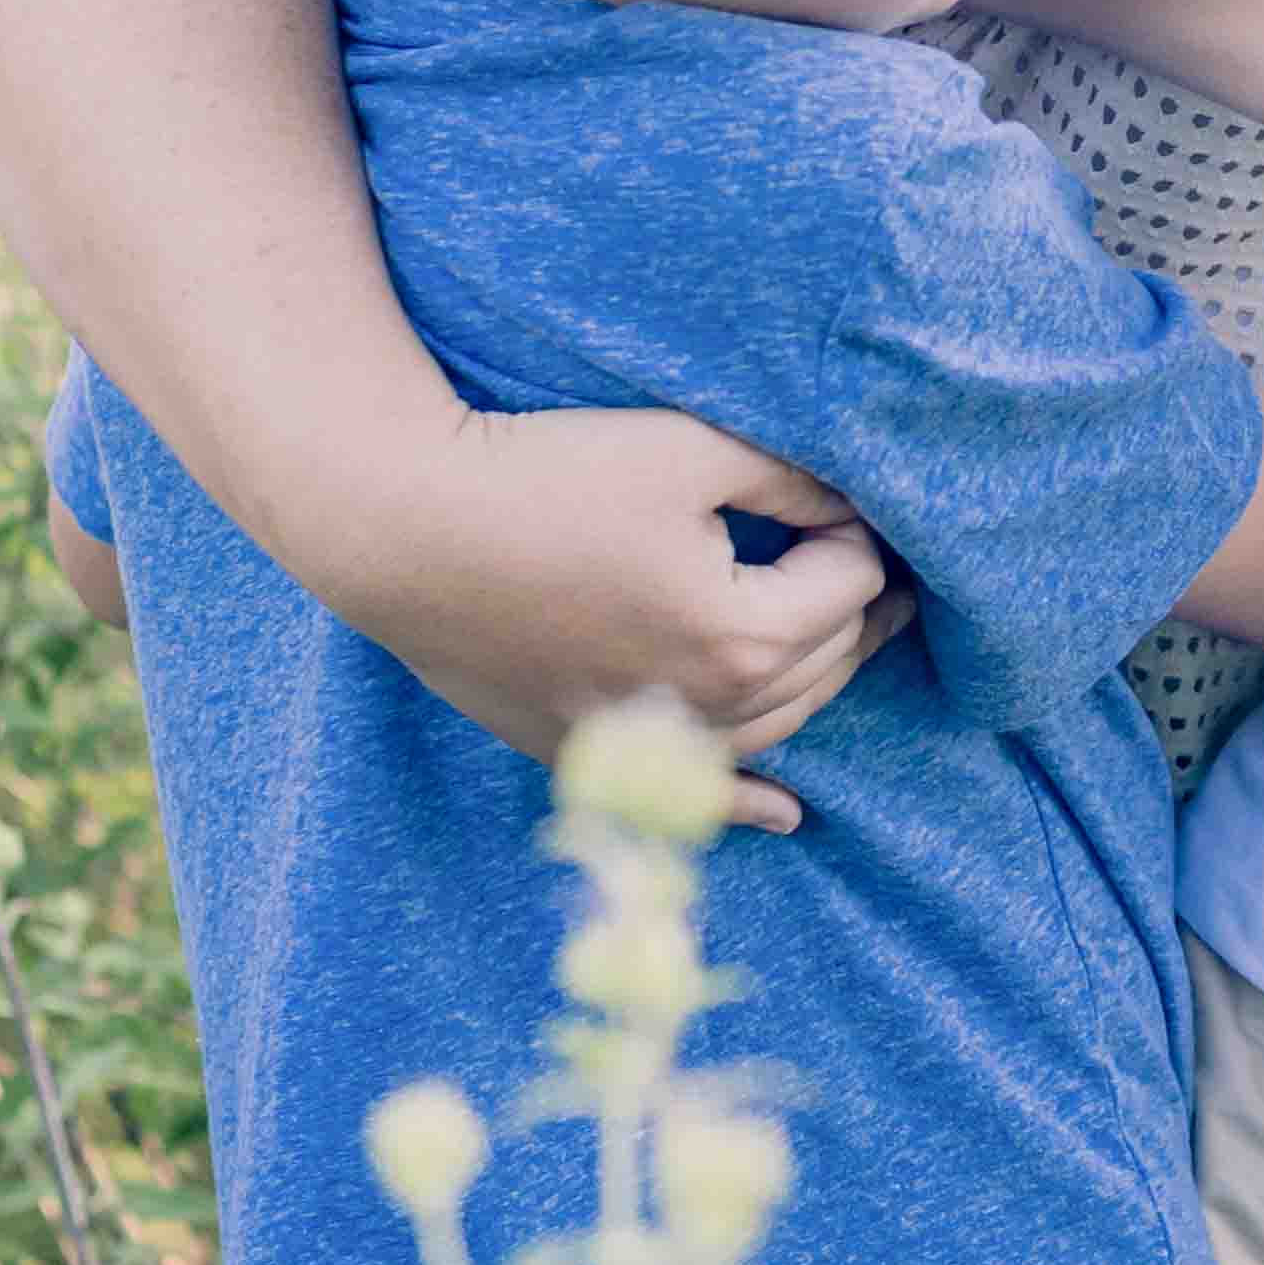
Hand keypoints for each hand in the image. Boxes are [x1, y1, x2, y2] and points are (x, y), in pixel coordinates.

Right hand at [303, 401, 902, 831]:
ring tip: (842, 632)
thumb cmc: (550, 477)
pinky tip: (787, 815)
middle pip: (825, 659)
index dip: (853, 529)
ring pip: (777, 722)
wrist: (407, 528)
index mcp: (741, 637)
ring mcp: (642, 746)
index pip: (851, 584)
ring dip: (817, 675)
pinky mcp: (586, 750)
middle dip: (851, 603)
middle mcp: (705, 710)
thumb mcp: (690, 449)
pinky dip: (747, 804)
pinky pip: (688, 794)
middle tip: (856, 553)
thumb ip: (792, 479)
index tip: (830, 494)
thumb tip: (847, 507)